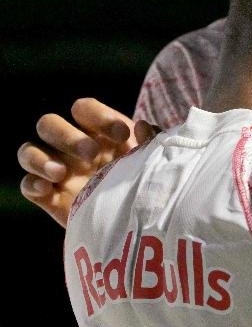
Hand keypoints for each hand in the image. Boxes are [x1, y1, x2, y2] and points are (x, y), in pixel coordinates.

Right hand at [17, 98, 156, 227]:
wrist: (135, 218)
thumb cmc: (142, 179)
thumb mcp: (150, 159)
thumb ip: (151, 141)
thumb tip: (144, 127)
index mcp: (95, 131)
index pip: (83, 108)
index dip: (99, 116)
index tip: (122, 135)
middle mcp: (70, 146)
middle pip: (48, 124)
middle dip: (68, 136)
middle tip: (91, 154)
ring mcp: (56, 170)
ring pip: (28, 151)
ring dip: (40, 159)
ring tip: (61, 173)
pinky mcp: (47, 196)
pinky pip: (26, 184)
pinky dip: (33, 184)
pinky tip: (48, 189)